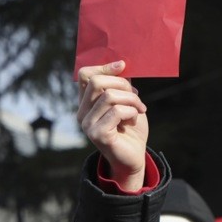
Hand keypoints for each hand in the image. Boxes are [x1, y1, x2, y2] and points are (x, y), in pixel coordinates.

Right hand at [77, 61, 148, 190]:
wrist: (134, 156)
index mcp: (86, 103)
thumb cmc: (130, 127)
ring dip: (131, 99)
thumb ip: (120, 85)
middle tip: (136, 95)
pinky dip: (131, 112)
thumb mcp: (127, 100)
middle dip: (122, 83)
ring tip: (139, 108)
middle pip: (96, 82)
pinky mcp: (97, 135)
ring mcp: (87, 125)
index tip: (123, 66)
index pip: (85, 75)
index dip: (104, 67)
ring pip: (109, 96)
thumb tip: (121, 65)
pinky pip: (116, 112)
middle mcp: (82, 113)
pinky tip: (134, 119)